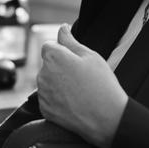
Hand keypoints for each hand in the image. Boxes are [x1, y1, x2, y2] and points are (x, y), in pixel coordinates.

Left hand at [36, 24, 126, 147]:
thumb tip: (62, 28)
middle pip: (48, 64)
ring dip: (58, 83)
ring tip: (79, 91)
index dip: (63, 51)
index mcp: (53, 57)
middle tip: (81, 77)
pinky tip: (74, 102)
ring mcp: (42, 93)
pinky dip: (58, 99)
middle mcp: (42, 73)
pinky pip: (48, 98)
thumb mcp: (90, 56)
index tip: (76, 61)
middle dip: (60, 67)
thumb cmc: (101, 85)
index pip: (49, 46)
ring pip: (47, 81)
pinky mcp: (44, 109)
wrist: (106, 118)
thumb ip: (71, 40)